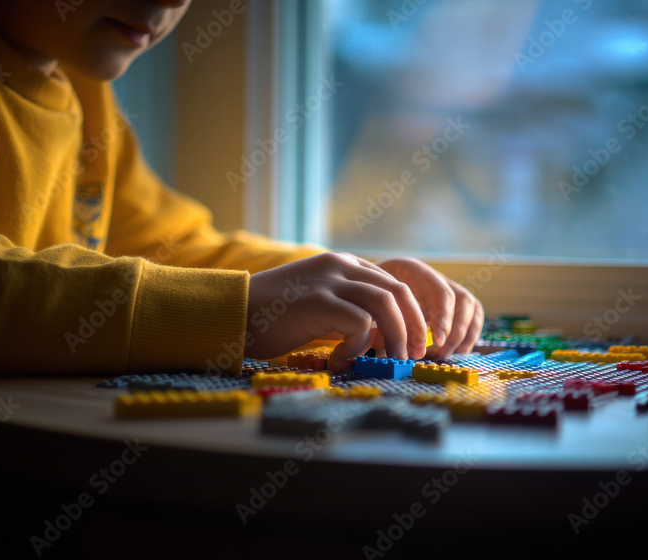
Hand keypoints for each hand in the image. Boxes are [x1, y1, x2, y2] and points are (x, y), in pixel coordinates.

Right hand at [245, 252, 428, 361]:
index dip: (410, 314)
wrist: (232, 311)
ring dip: (395, 337)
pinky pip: (360, 324)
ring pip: (386, 305)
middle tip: (413, 355)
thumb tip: (380, 335)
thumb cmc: (271, 315)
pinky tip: (339, 360)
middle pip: (398, 291)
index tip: (411, 343)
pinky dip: (358, 348)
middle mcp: (340, 266)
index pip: (393, 283)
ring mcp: (329, 281)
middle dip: (414, 326)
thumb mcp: (317, 302)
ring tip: (390, 361)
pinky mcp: (318, 301)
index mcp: (342, 263)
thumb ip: (347, 307)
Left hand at [375, 257, 483, 356]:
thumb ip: (386, 323)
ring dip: (465, 332)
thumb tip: (398, 349)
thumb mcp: (374, 302)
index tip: (437, 341)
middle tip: (441, 351)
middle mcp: (436, 277)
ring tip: (449, 353)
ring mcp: (446, 287)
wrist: (369, 281)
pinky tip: (459, 350)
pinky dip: (471, 332)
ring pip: (471, 305)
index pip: (441, 293)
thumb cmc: (370, 294)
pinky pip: (472, 313)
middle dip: (455, 329)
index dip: (443, 318)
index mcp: (415, 271)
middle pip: (462, 298)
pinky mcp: (450, 302)